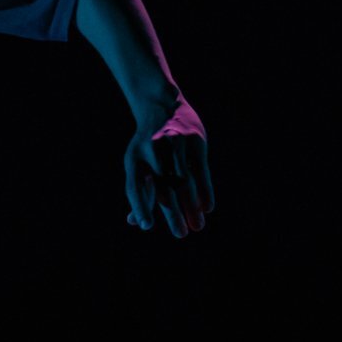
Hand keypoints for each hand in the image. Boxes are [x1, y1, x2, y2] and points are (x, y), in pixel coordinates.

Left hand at [123, 93, 212, 236]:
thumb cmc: (147, 145)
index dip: (140, 206)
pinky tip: (207, 207)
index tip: (146, 226)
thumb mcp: (137, 164)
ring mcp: (174, 145)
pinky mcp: (195, 140)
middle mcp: (152, 151)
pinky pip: (201, 170)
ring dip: (192, 207)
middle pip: (163, 188)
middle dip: (173, 214)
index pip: (134, 187)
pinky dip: (205, 190)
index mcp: (134, 159)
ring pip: (184, 182)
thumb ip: (139, 192)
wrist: (162, 106)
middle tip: (181, 234)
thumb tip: (137, 223)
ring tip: (197, 225)